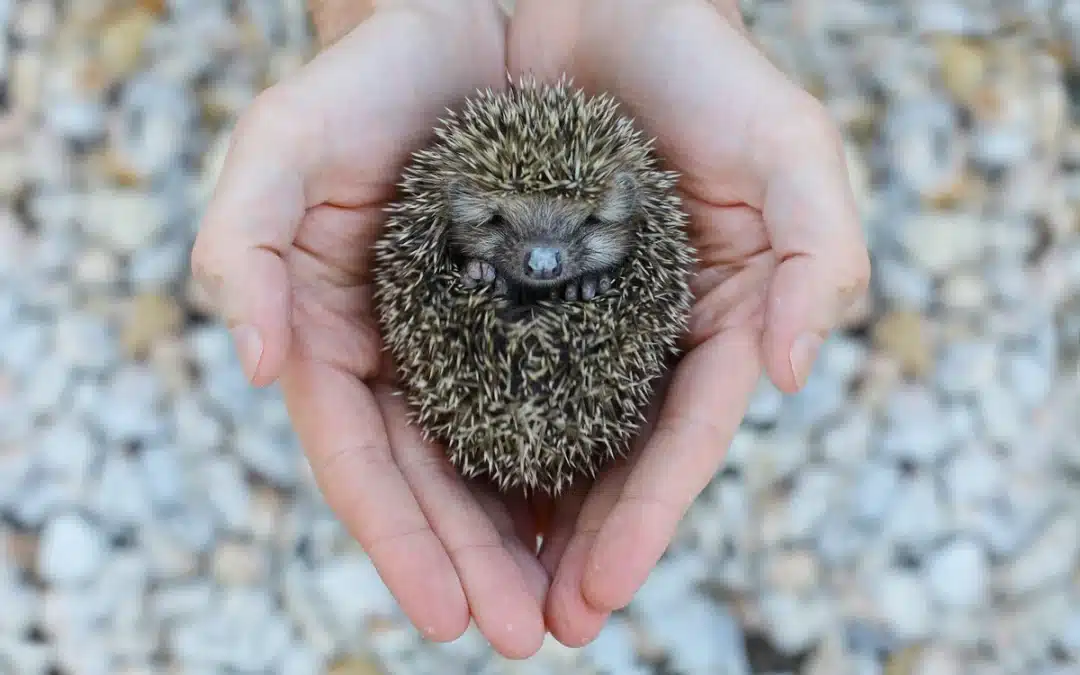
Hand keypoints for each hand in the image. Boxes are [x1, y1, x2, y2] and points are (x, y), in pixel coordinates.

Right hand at [190, 1, 553, 657]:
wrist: (471, 14)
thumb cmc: (369, 75)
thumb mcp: (283, 140)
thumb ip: (240, 242)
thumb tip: (249, 363)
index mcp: (340, 333)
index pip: (363, 460)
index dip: (398, 540)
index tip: (447, 614)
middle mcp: (414, 350)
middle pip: (442, 479)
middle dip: (479, 561)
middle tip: (527, 634)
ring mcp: (486, 336)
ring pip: (512, 455)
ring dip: (540, 535)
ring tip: (578, 605)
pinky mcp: (560, 308)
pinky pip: (577, 397)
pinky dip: (592, 459)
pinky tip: (614, 514)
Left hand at [506, 0, 870, 645]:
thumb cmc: (694, 63)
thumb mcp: (788, 143)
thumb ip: (817, 250)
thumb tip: (794, 374)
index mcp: (703, 317)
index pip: (679, 436)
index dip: (646, 514)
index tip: (606, 587)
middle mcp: (625, 332)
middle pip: (597, 459)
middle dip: (570, 547)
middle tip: (537, 628)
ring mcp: (547, 317)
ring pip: (520, 438)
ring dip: (498, 522)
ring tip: (477, 603)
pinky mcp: (473, 290)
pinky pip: (452, 378)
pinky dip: (444, 443)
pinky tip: (430, 505)